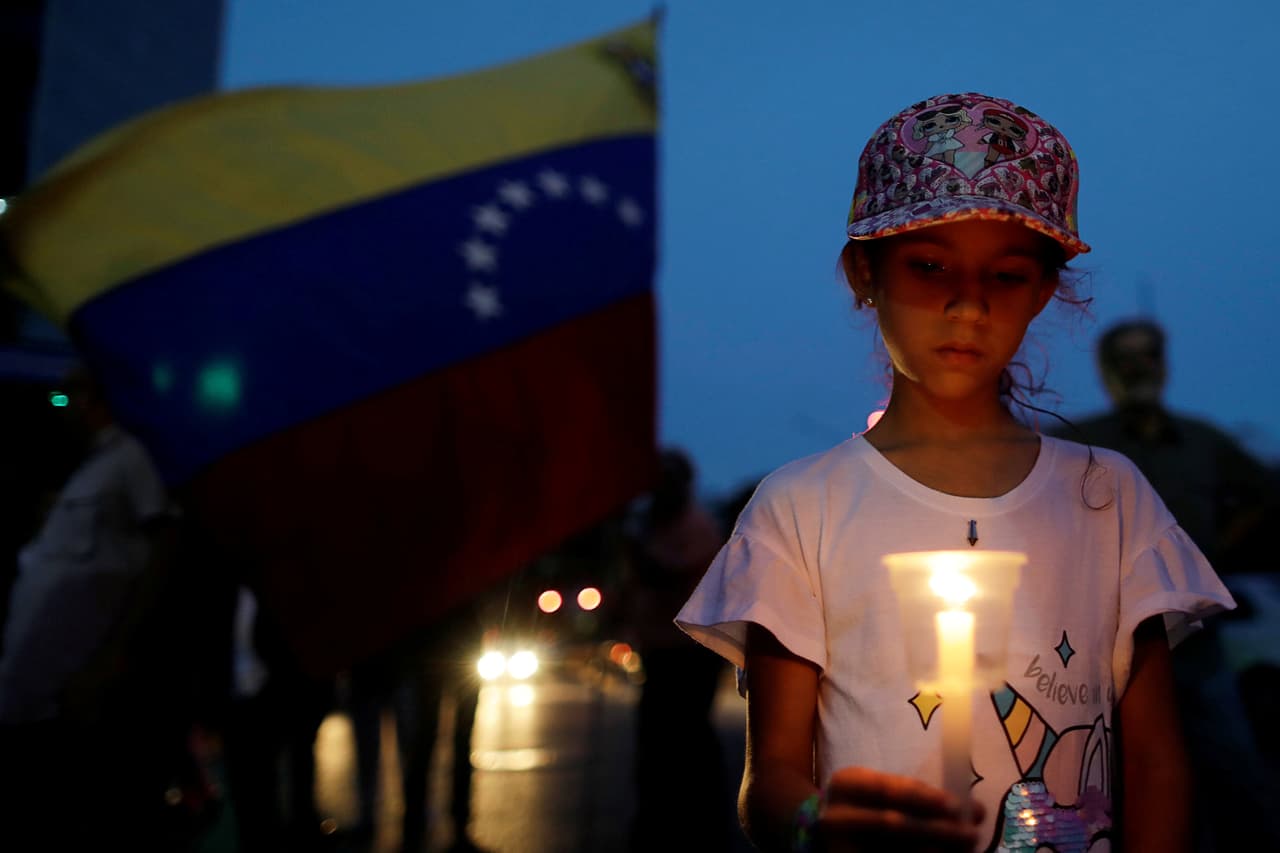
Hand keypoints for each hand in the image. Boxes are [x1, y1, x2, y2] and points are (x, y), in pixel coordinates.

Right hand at [816, 766, 983, 852]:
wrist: (823, 830)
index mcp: (845, 784)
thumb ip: (916, 794)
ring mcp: (839, 846)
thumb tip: (972, 809)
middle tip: (971, 835)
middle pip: (892, 825)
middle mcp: (837, 816)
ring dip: (935, 852)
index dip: (924, 798)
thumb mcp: (878, 789)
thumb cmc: (864, 804)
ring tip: (963, 850)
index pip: (888, 790)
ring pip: (895, 852)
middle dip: (937, 830)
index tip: (959, 807)